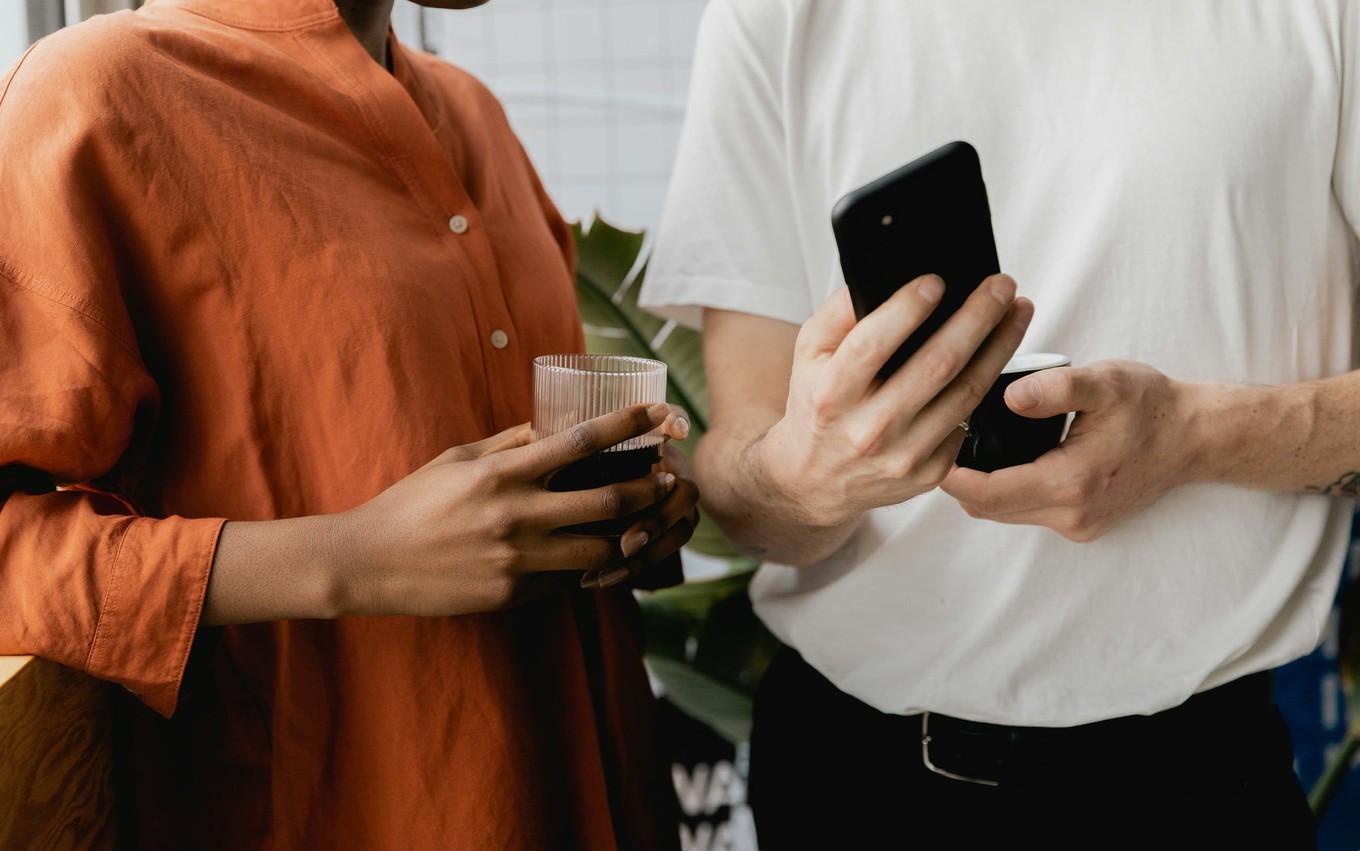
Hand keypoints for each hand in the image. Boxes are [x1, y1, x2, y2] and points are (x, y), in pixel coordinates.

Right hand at [334, 402, 688, 615]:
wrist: (370, 562)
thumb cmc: (413, 503)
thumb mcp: (458, 460)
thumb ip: (510, 445)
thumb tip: (553, 428)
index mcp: (503, 473)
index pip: (581, 441)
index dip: (627, 425)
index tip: (658, 412)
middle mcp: (517, 515)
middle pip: (609, 501)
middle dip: (650, 488)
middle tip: (670, 480)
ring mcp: (517, 559)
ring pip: (601, 550)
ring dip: (630, 536)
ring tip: (645, 523)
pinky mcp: (513, 594)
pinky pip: (567, 580)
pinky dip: (587, 567)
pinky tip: (599, 556)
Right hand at [759, 274, 1032, 526]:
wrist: (816, 480)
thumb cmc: (817, 406)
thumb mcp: (809, 355)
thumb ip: (839, 314)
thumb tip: (882, 279)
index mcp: (832, 394)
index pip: (873, 344)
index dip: (908, 309)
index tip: (937, 280)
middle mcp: (868, 429)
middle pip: (937, 365)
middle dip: (977, 318)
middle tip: (1001, 287)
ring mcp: (902, 455)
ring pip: (967, 393)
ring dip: (1000, 347)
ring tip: (1016, 313)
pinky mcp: (928, 472)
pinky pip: (966, 421)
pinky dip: (983, 386)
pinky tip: (993, 358)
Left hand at [940, 359, 1201, 541]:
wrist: (1196, 437)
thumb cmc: (1151, 406)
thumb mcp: (1103, 382)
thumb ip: (1053, 388)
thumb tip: (1008, 398)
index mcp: (1069, 482)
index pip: (986, 493)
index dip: (949, 475)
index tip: (930, 448)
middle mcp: (1071, 514)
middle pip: (987, 509)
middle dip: (958, 480)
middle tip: (941, 441)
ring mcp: (1078, 524)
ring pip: (1005, 514)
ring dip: (982, 488)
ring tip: (967, 447)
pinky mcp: (1083, 524)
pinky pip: (1028, 513)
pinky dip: (1007, 492)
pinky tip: (1004, 459)